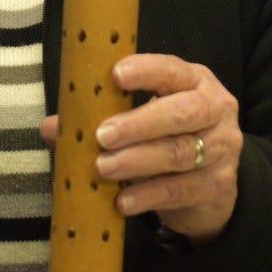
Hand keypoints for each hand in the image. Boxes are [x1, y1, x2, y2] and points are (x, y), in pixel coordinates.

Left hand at [40, 54, 241, 244]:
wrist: (211, 183)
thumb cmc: (167, 136)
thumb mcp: (143, 117)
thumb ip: (100, 116)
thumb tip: (50, 128)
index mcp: (195, 81)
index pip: (173, 70)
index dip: (146, 70)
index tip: (116, 74)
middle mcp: (216, 110)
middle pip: (183, 113)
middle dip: (140, 123)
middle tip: (102, 135)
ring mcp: (221, 150)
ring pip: (180, 153)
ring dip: (137, 161)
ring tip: (103, 168)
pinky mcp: (217, 187)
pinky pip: (179, 190)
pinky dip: (147, 195)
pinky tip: (122, 201)